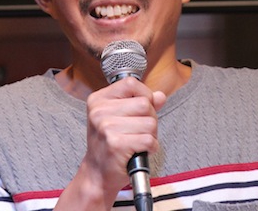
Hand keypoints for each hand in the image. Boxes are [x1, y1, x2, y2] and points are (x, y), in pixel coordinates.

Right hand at [56, 77, 165, 209]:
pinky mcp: (116, 144)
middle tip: (139, 131)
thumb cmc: (109, 144)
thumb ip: (140, 103)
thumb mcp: (119, 117)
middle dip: (150, 118)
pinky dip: (150, 148)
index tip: (141, 109)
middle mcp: (99, 111)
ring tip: (138, 142)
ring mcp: (106, 128)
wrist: (97, 174)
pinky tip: (140, 151)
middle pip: (145, 104)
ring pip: (150, 122)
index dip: (144, 94)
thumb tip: (160, 96)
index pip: (131, 83)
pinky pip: (149, 140)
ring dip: (151, 135)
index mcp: (98, 100)